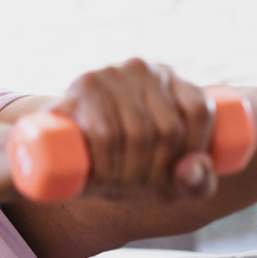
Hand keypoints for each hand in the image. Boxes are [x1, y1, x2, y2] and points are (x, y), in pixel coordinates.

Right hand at [57, 58, 216, 200]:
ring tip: (115, 185)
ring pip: (138, 133)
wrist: (58, 148)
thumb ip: (199, 182)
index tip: (171, 176)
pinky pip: (105, 132)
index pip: (199, 110)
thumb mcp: (166, 180)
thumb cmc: (120, 163)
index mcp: (170, 81)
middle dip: (155, 172)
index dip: (194, 150)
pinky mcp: (80, 89)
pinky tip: (100, 179)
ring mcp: (109, 76)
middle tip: (135, 187)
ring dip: (129, 173)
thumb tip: (194, 167)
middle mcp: (142, 70)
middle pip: (169, 128)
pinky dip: (107, 165)